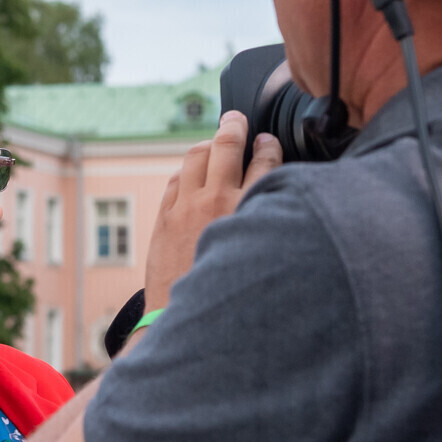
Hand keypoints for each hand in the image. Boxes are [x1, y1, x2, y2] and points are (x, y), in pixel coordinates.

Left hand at [143, 112, 281, 311]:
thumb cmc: (235, 298)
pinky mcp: (165, 220)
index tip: (267, 141)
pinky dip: (184, 172)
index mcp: (250, 211)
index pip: (265, 163)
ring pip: (195, 157)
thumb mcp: (264, 258)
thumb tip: (276, 206)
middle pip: (226, 147)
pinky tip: (189, 174)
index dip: (268, 146)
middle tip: (236, 118)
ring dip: (206, 145)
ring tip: (212, 141)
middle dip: (234, 126)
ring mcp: (187, 209)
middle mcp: (218, 204)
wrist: (192, 323)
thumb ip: (266, 223)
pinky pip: (175, 182)